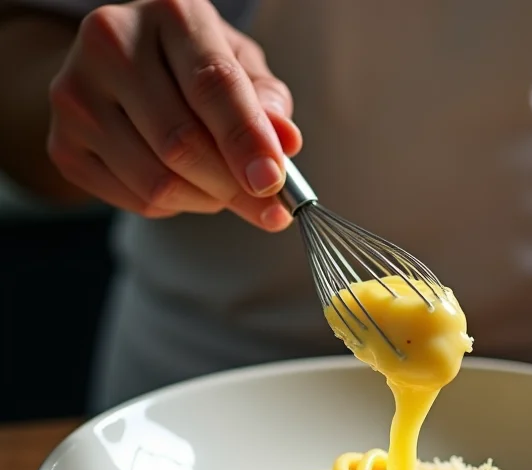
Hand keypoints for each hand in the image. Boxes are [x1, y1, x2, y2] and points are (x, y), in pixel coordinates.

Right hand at [47, 0, 300, 230]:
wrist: (122, 72)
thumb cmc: (195, 70)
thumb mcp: (243, 70)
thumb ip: (267, 104)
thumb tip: (285, 142)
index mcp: (170, 12)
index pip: (212, 84)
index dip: (246, 141)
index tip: (273, 182)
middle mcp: (111, 42)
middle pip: (182, 143)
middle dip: (234, 187)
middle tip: (267, 208)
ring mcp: (76, 95)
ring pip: (159, 182)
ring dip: (207, 200)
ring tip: (223, 188)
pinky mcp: (65, 145)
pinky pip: (137, 200)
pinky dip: (176, 207)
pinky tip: (185, 186)